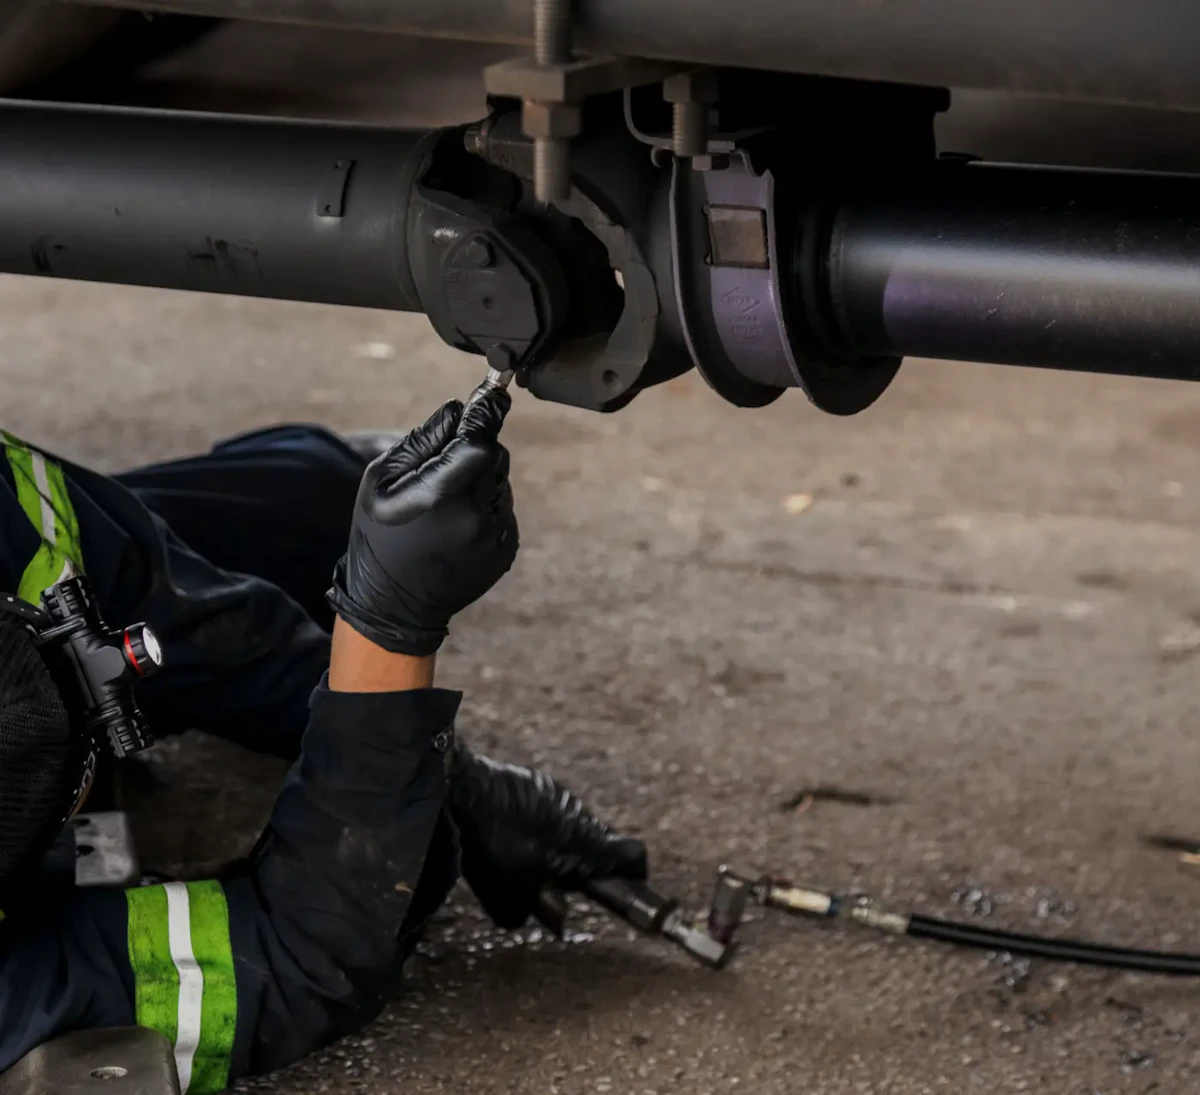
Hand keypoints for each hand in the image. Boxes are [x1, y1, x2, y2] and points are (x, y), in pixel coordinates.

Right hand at [327, 391, 517, 656]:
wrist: (393, 605)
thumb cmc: (378, 536)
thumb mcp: (382, 480)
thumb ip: (424, 441)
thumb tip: (459, 410)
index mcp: (443, 495)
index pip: (481, 440)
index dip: (486, 414)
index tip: (492, 393)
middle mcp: (477, 517)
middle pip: (494, 457)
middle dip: (475, 451)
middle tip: (442, 470)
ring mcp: (495, 537)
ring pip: (500, 483)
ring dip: (479, 481)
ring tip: (444, 508)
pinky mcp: (506, 551)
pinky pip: (502, 510)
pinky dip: (485, 507)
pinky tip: (456, 527)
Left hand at [448, 742, 648, 929]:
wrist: (465, 791)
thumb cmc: (493, 849)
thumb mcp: (509, 900)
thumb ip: (538, 914)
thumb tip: (555, 916)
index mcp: (589, 845)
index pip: (634, 856)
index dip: (634, 875)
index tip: (624, 887)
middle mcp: (583, 816)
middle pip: (605, 841)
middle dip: (591, 863)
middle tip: (564, 883)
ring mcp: (561, 794)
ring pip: (577, 824)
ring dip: (565, 843)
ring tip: (531, 858)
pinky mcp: (539, 783)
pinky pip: (552, 809)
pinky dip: (543, 824)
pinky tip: (512, 833)